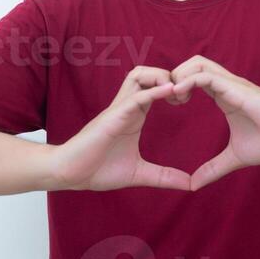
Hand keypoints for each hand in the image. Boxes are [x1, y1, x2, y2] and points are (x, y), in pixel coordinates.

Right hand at [46, 66, 193, 191]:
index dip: (174, 87)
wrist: (70, 174)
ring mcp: (119, 109)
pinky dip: (154, 91)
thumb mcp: (139, 174)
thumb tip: (189, 185)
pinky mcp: (113, 116)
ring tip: (176, 91)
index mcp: (134, 115)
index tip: (189, 98)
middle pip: (147, 73)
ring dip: (160, 77)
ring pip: (139, 75)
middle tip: (185, 94)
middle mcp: (127, 106)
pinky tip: (169, 92)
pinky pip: (135, 96)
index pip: (155, 87)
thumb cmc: (97, 170)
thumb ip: (164, 176)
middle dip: (170, 75)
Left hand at [167, 55, 259, 190]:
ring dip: (180, 76)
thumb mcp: (234, 158)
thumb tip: (194, 185)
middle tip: (169, 100)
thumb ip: (213, 169)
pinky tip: (180, 96)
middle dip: (174, 76)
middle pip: (192, 64)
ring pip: (197, 63)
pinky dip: (189, 81)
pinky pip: (206, 75)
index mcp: (224, 96)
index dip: (178, 87)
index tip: (171, 106)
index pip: (194, 78)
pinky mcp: (236, 88)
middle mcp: (226, 85)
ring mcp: (232, 84)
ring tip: (174, 98)